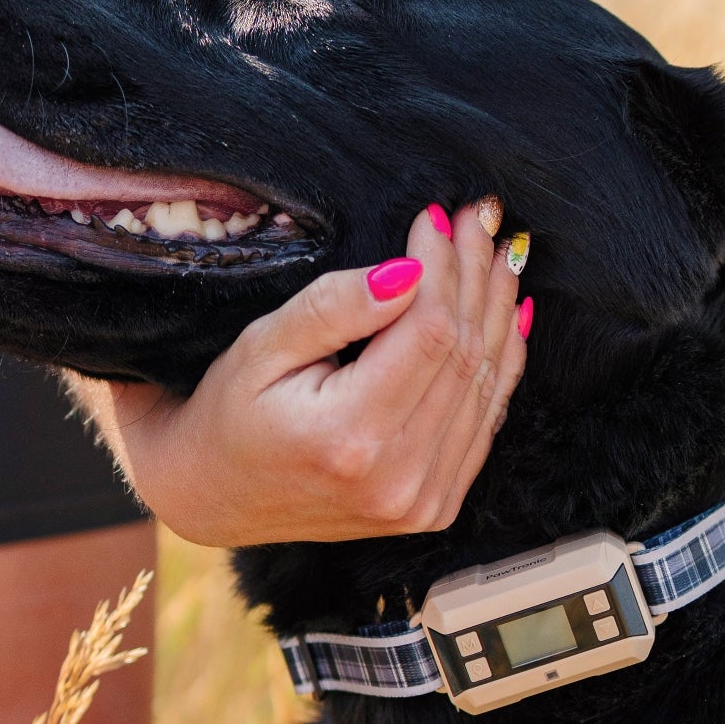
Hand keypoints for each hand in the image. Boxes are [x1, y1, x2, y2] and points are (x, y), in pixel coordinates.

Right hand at [91, 202, 528, 546]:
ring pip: (485, 385)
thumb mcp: (260, 348)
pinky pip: (486, 422)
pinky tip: (507, 315)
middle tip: (476, 219)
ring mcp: (423, 501)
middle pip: (463, 355)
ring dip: (495, 312)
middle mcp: (398, 478)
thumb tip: (408, 271)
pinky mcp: (436, 506)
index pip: (427, 333)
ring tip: (497, 254)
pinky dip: (500, 363)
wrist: (217, 498)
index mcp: (350, 438)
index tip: (434, 217)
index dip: (441, 267)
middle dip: (474, 277)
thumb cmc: (229, 415)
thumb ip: (333, 309)